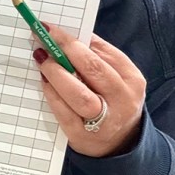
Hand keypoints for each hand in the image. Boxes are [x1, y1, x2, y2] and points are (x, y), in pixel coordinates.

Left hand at [33, 23, 145, 157]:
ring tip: (41, 58)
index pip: (105, 54)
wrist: (119, 145)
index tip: (54, 29)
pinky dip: (51, 93)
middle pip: (93, 69)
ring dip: (56, 72)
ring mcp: (104, 120)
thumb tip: (69, 36)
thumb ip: (98, 58)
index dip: (76, 39)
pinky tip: (43, 80)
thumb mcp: (116, 79)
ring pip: (78, 93)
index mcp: (132, 80)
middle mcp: (122, 99)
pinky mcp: (83, 135)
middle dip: (65, 50)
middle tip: (43, 38)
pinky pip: (64, 111)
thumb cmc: (112, 102)